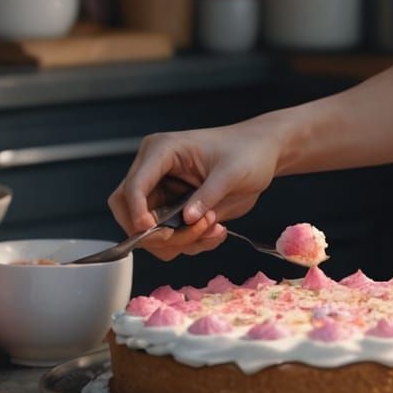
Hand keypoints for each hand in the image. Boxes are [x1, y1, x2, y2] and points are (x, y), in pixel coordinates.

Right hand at [107, 118, 282, 261]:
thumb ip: (208, 195)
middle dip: (158, 233)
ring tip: (214, 227)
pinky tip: (213, 231)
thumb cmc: (248, 152)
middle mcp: (154, 170)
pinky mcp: (171, 207)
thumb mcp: (233, 172)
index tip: (154, 230)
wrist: (262, 154)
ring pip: (147, 231)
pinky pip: (166, 236)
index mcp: (162, 150)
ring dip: (178, 240)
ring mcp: (161, 190)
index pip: (133, 186)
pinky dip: (187, 242)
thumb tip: (186, 219)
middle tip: (191, 236)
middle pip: (130, 213)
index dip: (137, 212)